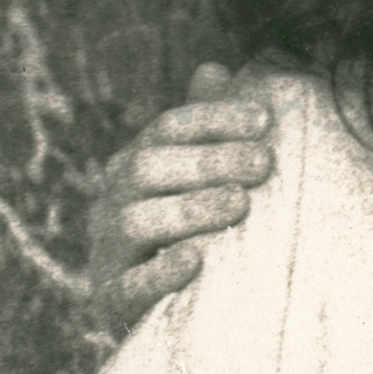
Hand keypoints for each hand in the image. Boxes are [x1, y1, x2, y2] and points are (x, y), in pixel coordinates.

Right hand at [84, 65, 273, 332]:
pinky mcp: (112, 300)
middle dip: (208, 161)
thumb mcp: (204, 176)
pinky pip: (130, 285)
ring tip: (241, 204)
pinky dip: (161, 273)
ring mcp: (107, 250)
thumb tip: (212, 68)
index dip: (213, 118)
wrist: (171, 305)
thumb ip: (208, 129)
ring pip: (135, 221)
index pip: (167, 128)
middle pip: (148, 167)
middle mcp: (112, 201)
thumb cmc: (197, 226)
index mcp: (135, 163)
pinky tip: (195, 261)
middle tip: (264, 163)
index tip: (265, 120)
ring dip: (190, 209)